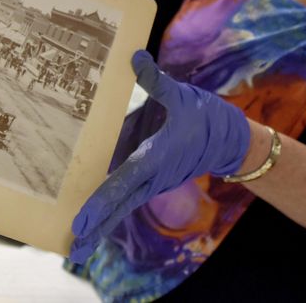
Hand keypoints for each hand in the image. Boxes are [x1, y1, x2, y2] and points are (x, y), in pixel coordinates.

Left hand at [69, 50, 249, 263]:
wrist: (231, 140)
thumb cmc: (206, 116)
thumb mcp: (182, 95)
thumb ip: (155, 80)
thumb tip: (134, 56)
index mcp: (157, 157)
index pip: (124, 181)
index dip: (101, 200)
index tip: (82, 220)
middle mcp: (152, 176)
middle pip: (119, 205)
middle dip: (97, 227)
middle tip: (73, 249)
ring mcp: (152, 181)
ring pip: (122, 206)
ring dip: (100, 224)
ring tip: (77, 245)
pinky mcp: (151, 179)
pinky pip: (127, 196)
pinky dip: (109, 208)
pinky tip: (92, 220)